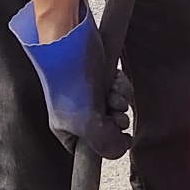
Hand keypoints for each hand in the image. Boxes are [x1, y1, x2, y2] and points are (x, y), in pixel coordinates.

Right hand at [9, 0, 131, 158]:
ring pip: (118, 108)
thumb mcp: (86, 122)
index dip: (106, 145)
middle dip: (117, 120)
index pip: (91, 150)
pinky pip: (120, 90)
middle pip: (109, 129)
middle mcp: (78, 114)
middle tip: (112, 111)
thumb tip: (122, 148)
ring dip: (120, 101)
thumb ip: (105, 143)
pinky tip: (114, 80)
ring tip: (111, 93)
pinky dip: (122, 86)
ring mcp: (90, 95)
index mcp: (67, 129)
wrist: (70, 40)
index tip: (115, 137)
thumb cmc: (70, 80)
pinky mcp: (101, 78)